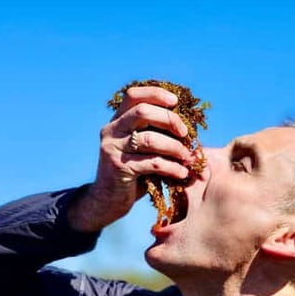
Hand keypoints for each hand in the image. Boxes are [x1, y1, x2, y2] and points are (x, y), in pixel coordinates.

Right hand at [68, 86, 191, 231]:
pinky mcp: (119, 167)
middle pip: (143, 112)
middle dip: (169, 120)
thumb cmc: (132, 174)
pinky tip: (182, 173)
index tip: (176, 101)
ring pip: (150, 139)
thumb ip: (153, 134)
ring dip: (175, 147)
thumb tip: (186, 125)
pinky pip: (152, 163)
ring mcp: (112, 148)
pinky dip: (172, 167)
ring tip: (187, 157)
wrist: (107, 201)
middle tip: (185, 133)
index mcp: (117, 121)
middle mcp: (111, 130)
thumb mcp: (141, 149)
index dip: (156, 94)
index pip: (133, 96)